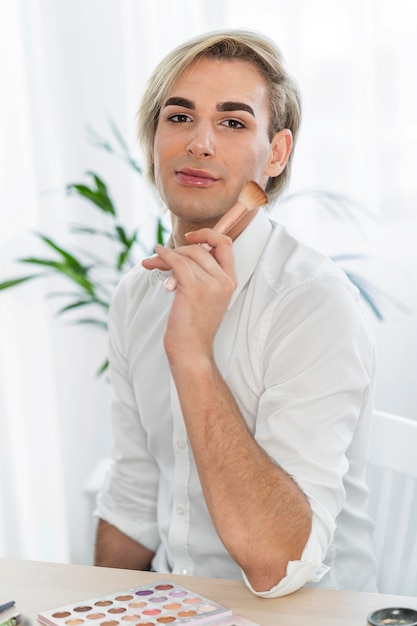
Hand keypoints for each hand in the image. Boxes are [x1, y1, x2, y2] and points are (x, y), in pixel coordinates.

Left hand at [142, 229, 236, 361]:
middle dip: (178, 249)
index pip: (225, 244)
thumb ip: (200, 274)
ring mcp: (210, 285)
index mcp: (230, 281)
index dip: (208, 235)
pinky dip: (164, 256)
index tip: (191, 237)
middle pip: (200, 248)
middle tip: (160, 255)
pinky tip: (155, 257)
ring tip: (152, 263)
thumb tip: (180, 252)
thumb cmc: (193, 326)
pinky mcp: (193, 289)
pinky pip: (177, 262)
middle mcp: (224, 281)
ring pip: (186, 255)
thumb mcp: (205, 297)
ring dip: (166, 256)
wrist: (191, 350)